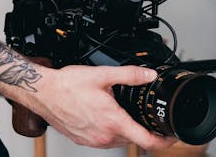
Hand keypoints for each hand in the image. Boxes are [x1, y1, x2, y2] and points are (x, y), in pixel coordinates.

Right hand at [17, 64, 176, 150]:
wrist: (43, 93)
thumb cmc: (67, 86)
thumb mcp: (103, 75)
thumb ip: (130, 75)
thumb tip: (149, 75)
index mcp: (113, 121)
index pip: (147, 141)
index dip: (164, 141)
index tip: (173, 136)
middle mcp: (104, 136)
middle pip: (133, 139)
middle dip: (141, 128)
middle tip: (142, 114)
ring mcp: (93, 141)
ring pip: (118, 139)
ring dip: (124, 129)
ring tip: (120, 111)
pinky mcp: (83, 141)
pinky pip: (104, 139)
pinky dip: (109, 130)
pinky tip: (103, 115)